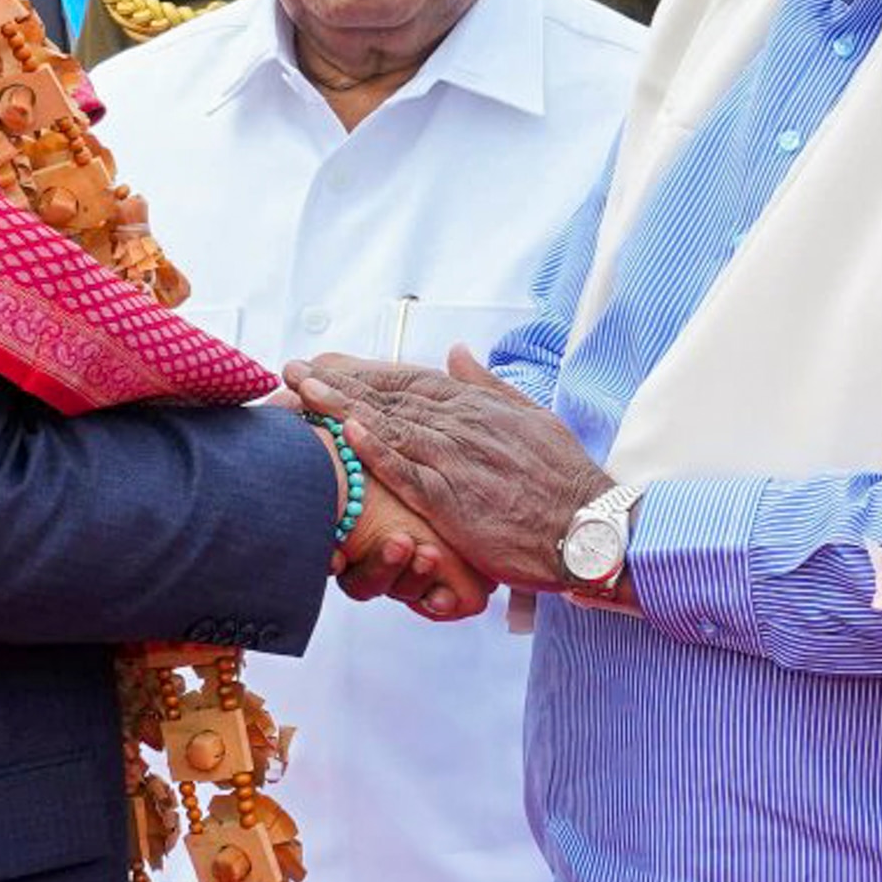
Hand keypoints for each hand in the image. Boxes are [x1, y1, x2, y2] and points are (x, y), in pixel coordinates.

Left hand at [289, 349, 609, 596]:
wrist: (590, 528)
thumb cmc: (565, 480)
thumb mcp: (533, 417)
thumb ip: (489, 385)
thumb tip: (457, 353)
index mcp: (478, 408)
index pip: (410, 380)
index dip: (364, 371)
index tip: (325, 363)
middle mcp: (464, 427)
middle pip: (389, 397)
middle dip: (337, 382)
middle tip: (291, 371)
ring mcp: (458, 463)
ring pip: (391, 427)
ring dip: (342, 407)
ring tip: (302, 392)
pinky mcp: (456, 501)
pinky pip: (409, 474)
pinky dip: (377, 451)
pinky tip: (348, 434)